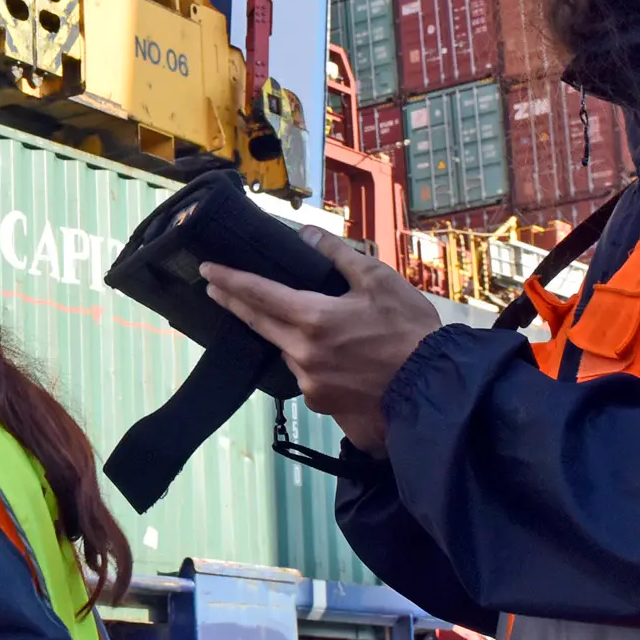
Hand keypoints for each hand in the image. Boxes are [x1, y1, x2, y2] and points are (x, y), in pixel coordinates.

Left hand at [202, 229, 442, 455]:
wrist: (432, 388)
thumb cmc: (411, 331)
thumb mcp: (379, 280)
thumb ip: (339, 255)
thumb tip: (308, 236)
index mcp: (313, 319)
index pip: (258, 294)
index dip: (230, 280)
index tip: (207, 270)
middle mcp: (303, 353)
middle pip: (258, 323)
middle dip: (235, 303)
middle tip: (215, 289)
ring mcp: (309, 382)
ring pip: (283, 349)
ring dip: (278, 333)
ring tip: (287, 318)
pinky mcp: (321, 403)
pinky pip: (303, 373)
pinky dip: (304, 357)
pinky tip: (321, 352)